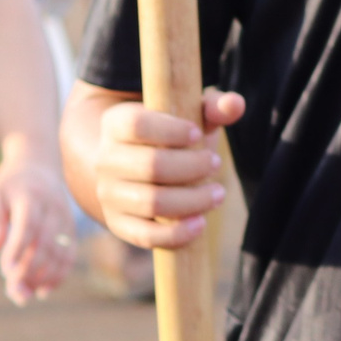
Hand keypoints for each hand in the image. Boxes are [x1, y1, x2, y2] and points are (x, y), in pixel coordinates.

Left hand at [0, 147, 76, 304]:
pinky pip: (70, 255)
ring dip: (43, 277)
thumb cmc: (11, 184)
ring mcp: (66, 219)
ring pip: (60, 253)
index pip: (27, 225)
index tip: (6, 271)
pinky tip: (43, 290)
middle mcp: (53, 208)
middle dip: (29, 271)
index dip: (18, 249)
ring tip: (25, 295)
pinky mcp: (71, 229)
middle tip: (13, 292)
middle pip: (45, 244)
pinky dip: (59, 275)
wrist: (40, 164)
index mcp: (31, 196)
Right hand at [87, 88, 245, 249]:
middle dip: (193, 167)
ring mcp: (108, 194)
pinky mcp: (118, 223)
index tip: (197, 134)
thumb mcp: (188, 117)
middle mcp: (106, 159)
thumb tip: (235, 104)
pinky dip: (176, 233)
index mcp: (117, 123)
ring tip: (216, 193)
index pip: (137, 125)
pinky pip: (145, 235)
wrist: (135, 168)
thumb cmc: (171, 138)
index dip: (171, 130)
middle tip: (215, 164)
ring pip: (152, 202)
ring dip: (192, 200)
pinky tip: (200, 223)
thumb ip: (213, 108)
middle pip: (151, 166)